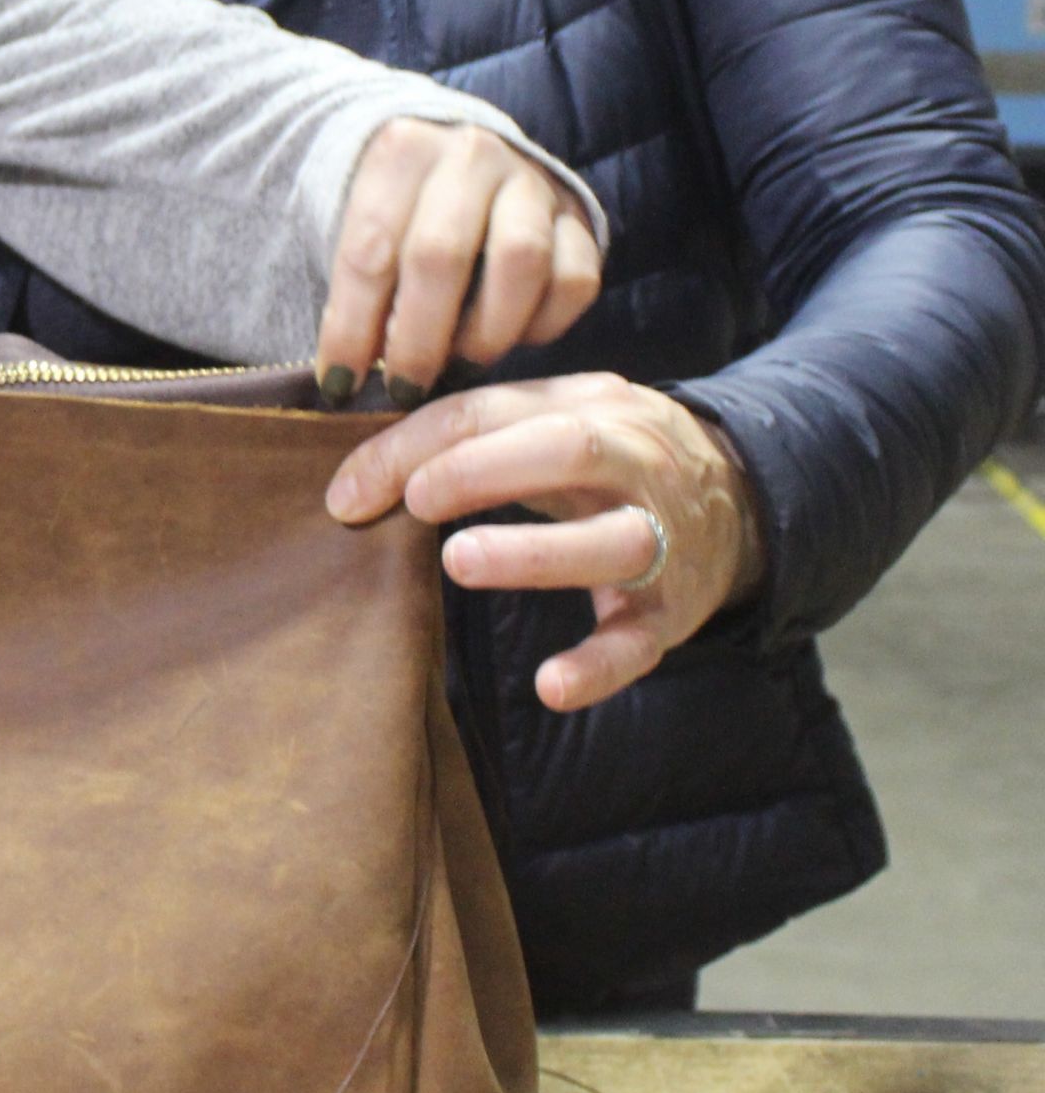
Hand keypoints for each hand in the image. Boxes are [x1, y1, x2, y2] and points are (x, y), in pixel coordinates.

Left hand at [315, 122, 600, 406]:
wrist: (461, 163)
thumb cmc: (397, 215)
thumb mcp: (361, 229)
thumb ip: (353, 289)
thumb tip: (344, 379)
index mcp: (402, 149)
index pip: (369, 247)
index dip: (351, 326)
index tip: (339, 384)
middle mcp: (470, 155)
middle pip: (441, 255)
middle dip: (417, 339)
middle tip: (403, 388)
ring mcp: (532, 182)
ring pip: (519, 263)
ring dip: (484, 333)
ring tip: (457, 366)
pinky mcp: (580, 218)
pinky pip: (574, 281)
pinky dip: (542, 327)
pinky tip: (509, 341)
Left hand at [324, 372, 766, 711]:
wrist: (744, 498)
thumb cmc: (609, 458)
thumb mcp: (552, 420)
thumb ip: (467, 438)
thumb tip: (355, 481)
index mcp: (587, 406)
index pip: (488, 411)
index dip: (413, 446)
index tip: (347, 493)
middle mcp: (632, 463)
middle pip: (566, 449)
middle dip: (482, 469)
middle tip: (414, 499)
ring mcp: (659, 537)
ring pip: (611, 542)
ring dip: (534, 551)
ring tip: (460, 559)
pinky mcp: (673, 611)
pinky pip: (639, 642)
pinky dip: (597, 667)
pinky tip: (551, 686)